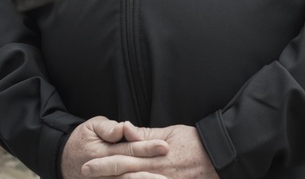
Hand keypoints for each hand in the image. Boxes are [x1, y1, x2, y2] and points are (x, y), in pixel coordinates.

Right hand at [61, 117, 168, 178]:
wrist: (64, 160)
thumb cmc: (83, 139)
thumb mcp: (92, 126)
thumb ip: (108, 128)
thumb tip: (121, 129)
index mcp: (102, 151)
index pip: (129, 149)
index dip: (147, 147)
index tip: (165, 146)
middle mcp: (102, 171)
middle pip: (130, 170)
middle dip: (151, 171)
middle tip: (169, 171)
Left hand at [80, 123, 218, 178]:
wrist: (219, 156)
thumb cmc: (194, 142)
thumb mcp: (170, 132)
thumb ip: (146, 134)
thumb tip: (125, 130)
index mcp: (154, 156)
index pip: (123, 160)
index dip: (103, 164)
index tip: (87, 165)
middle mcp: (156, 173)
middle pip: (124, 177)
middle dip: (103, 176)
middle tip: (85, 174)